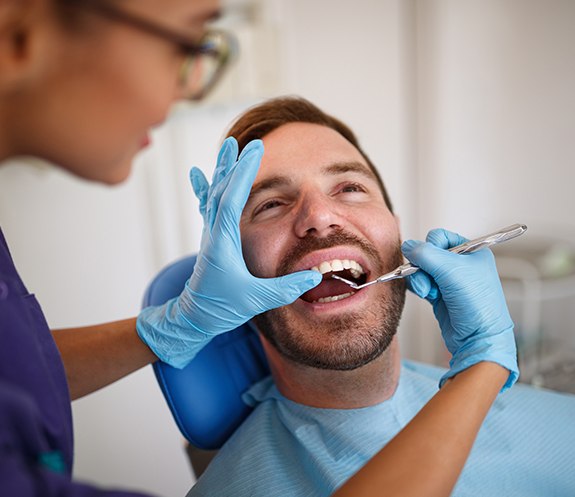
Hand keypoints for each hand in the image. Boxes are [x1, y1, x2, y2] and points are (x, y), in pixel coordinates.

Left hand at [137, 138, 320, 367]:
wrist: (193, 317)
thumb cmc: (221, 308)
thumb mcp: (256, 300)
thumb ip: (286, 288)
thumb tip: (315, 276)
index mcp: (222, 242)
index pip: (232, 199)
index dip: (243, 173)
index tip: (254, 150)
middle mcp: (213, 233)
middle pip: (221, 190)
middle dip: (234, 164)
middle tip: (245, 142)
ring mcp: (211, 235)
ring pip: (214, 194)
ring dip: (224, 170)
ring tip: (228, 148)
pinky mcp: (211, 239)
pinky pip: (208, 206)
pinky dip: (206, 187)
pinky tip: (198, 175)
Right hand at [401, 228, 517, 390]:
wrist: (479, 338)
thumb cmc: (476, 304)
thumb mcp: (451, 270)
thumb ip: (425, 254)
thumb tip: (407, 245)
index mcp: (472, 251)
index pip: (440, 237)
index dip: (431, 246)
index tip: (432, 260)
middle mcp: (461, 264)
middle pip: (427, 254)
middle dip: (423, 267)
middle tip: (429, 280)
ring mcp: (449, 280)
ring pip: (421, 269)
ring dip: (420, 280)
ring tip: (429, 293)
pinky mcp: (440, 295)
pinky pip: (421, 283)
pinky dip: (419, 288)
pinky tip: (427, 296)